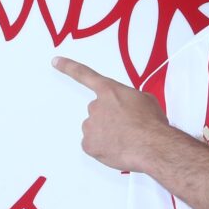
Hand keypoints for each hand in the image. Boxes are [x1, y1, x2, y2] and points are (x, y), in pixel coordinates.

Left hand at [53, 56, 169, 171]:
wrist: (152, 145)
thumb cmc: (151, 124)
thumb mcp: (145, 99)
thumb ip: (128, 98)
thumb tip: (128, 106)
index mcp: (109, 91)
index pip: (85, 75)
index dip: (68, 67)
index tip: (56, 61)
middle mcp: (95, 106)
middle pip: (98, 111)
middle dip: (110, 118)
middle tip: (127, 127)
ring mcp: (90, 125)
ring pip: (95, 129)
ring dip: (107, 133)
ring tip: (126, 139)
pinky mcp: (88, 144)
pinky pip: (93, 145)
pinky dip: (103, 148)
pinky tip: (118, 148)